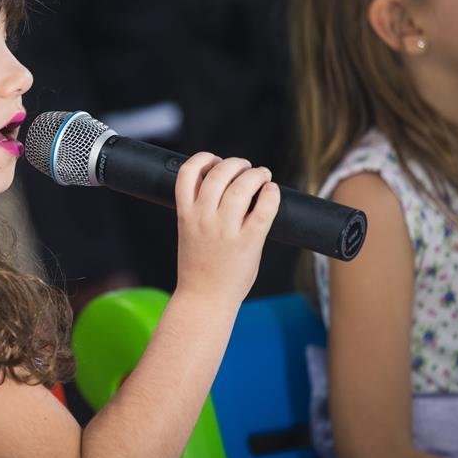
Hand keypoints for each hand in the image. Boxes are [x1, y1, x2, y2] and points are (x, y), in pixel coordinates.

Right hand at [174, 153, 279, 302]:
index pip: (187, 172)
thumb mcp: (188, 230)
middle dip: (235, 163)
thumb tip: (224, 183)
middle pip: (218, 174)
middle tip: (246, 167)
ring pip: (241, 187)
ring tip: (261, 176)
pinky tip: (272, 192)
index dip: (203, 159)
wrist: (204, 298)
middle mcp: (203, 218)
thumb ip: (199, 208)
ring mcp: (225, 230)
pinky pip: (263, 211)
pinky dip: (270, 195)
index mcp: (185, 214)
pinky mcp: (247, 242)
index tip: (215, 161)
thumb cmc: (199, 266)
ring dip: (255, 174)